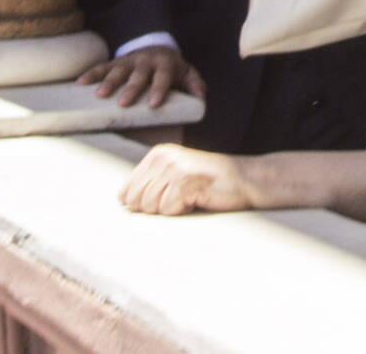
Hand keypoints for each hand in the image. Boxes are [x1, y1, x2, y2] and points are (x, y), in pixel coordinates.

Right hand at [77, 44, 206, 109]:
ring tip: (99, 95)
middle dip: (131, 89)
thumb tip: (201, 98)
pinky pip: (102, 66)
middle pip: (139, 75)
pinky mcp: (116, 62)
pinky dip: (91, 74)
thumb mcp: (187, 73)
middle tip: (124, 103)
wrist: (156, 46)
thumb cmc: (172, 68)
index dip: (159, 89)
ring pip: (118, 70)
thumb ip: (195, 84)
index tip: (153, 104)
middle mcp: (147, 61)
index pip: (163, 77)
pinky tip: (80, 83)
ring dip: (109, 81)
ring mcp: (130, 60)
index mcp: (166, 64)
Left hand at [119, 144, 254, 214]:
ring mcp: (174, 167)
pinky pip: (168, 210)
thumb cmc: (209, 185)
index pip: (125, 193)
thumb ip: (149, 184)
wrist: (246, 180)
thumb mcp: (174, 177)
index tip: (171, 195)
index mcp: (157, 154)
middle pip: (135, 202)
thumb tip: (119, 199)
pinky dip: (183, 211)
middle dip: (157, 207)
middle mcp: (163, 157)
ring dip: (171, 209)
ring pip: (150, 207)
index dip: (147, 203)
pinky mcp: (185, 180)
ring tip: (191, 196)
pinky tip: (198, 199)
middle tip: (182, 197)